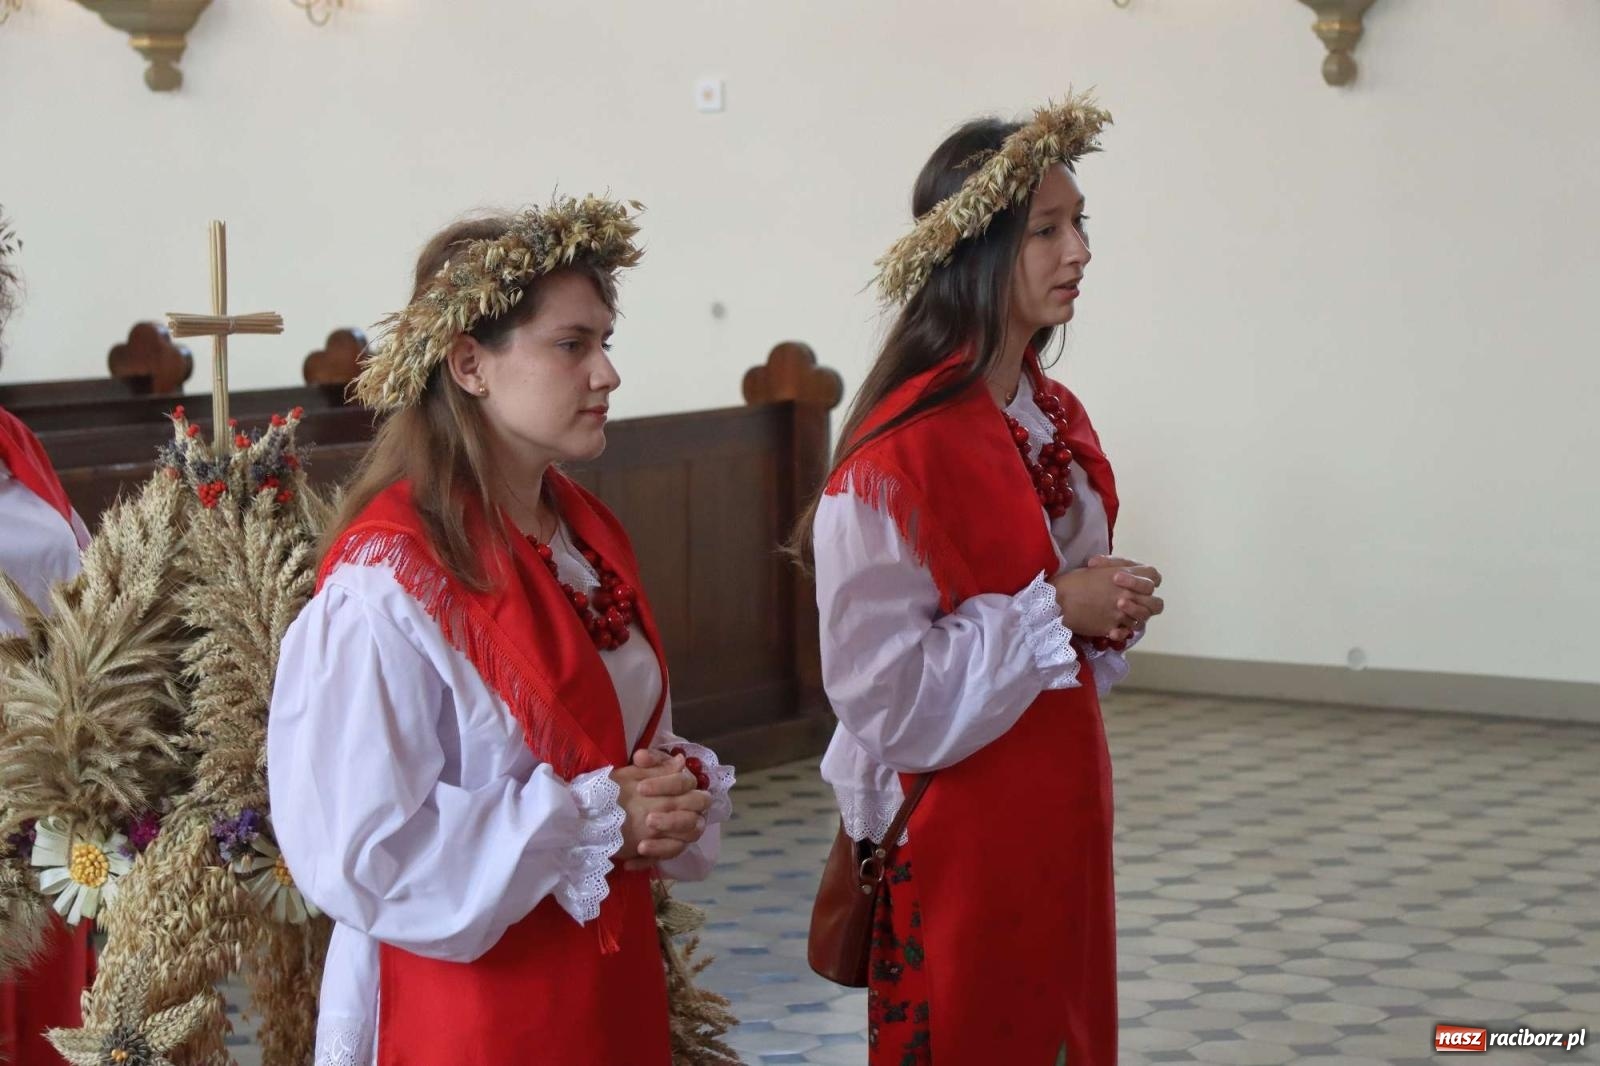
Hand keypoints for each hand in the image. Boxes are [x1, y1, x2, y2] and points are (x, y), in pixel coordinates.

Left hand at [610, 751, 711, 869]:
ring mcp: (683, 831)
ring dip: (664, 844)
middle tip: (648, 820)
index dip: (665, 785)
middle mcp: (691, 809)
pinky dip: (648, 861)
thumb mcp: (637, 770)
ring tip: (641, 845)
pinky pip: (665, 858)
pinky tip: (629, 862)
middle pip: (693, 815)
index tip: (641, 789)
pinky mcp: (670, 848)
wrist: (619, 806)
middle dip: (672, 819)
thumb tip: (642, 756)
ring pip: (685, 840)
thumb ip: (643, 763)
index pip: (685, 783)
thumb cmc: (635, 785)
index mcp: (686, 785)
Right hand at [1048, 557, 1163, 640]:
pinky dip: (1122, 631)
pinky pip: (1127, 632)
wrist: (1057, 602)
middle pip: (1156, 604)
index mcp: (1125, 574)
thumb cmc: (1073, 582)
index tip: (1135, 584)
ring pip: (1142, 619)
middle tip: (1134, 604)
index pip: (1154, 577)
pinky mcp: (1112, 628)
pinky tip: (1113, 628)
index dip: (1148, 580)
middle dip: (1148, 604)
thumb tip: (1124, 573)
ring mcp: (1122, 613)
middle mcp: (1128, 594)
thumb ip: (1116, 569)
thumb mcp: (1097, 568)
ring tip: (1120, 614)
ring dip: (1134, 617)